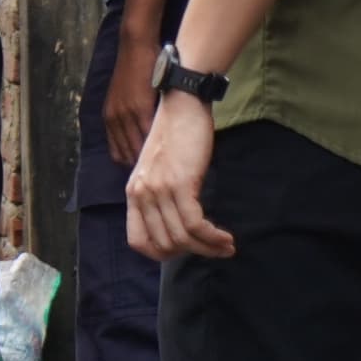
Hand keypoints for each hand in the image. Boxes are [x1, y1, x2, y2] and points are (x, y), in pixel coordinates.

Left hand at [102, 25, 159, 166]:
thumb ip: (130, 118)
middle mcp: (114, 120)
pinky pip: (148, 135)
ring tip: (169, 170)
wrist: (136, 46)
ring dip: (153, 160)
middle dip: (145, 168)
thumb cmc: (136, 71)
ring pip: (138, 148)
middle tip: (162, 178)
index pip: (119, 155)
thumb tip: (144, 138)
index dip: (133, 167)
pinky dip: (159, 145)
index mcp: (110, 120)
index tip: (148, 175)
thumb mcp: (125, 99)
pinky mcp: (140, 107)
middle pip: (128, 156)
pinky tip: (172, 152)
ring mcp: (125, 114)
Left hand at [125, 92, 234, 261]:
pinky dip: (212, 237)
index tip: (186, 250)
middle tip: (217, 251)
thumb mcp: (158, 170)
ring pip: (182, 237)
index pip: (138, 242)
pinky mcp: (180, 183)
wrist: (182, 106)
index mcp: (133, 193)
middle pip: (165, 244)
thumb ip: (159, 196)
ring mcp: (159, 190)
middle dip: (194, 253)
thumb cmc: (176, 137)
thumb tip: (178, 225)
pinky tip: (225, 238)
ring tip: (227, 247)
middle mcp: (141, 195)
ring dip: (208, 248)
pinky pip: (194, 224)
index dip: (162, 254)